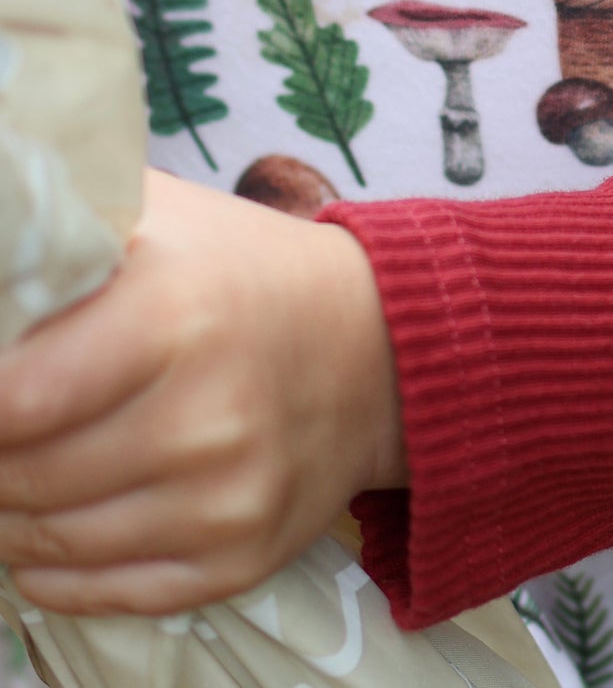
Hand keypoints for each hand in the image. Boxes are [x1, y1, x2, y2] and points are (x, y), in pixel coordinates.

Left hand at [0, 168, 405, 616]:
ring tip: (29, 462)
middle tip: (12, 423)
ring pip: (45, 543)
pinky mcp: (240, 559)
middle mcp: (204, 420)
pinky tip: (61, 516)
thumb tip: (0, 253)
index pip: (13, 401)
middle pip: (19, 478)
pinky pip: (98, 592)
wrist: (378, 344)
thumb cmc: (244, 272)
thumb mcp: (163, 216)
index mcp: (175, 317)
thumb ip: (67, 230)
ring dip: (13, 509)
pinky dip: (54, 564)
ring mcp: (225, 500)